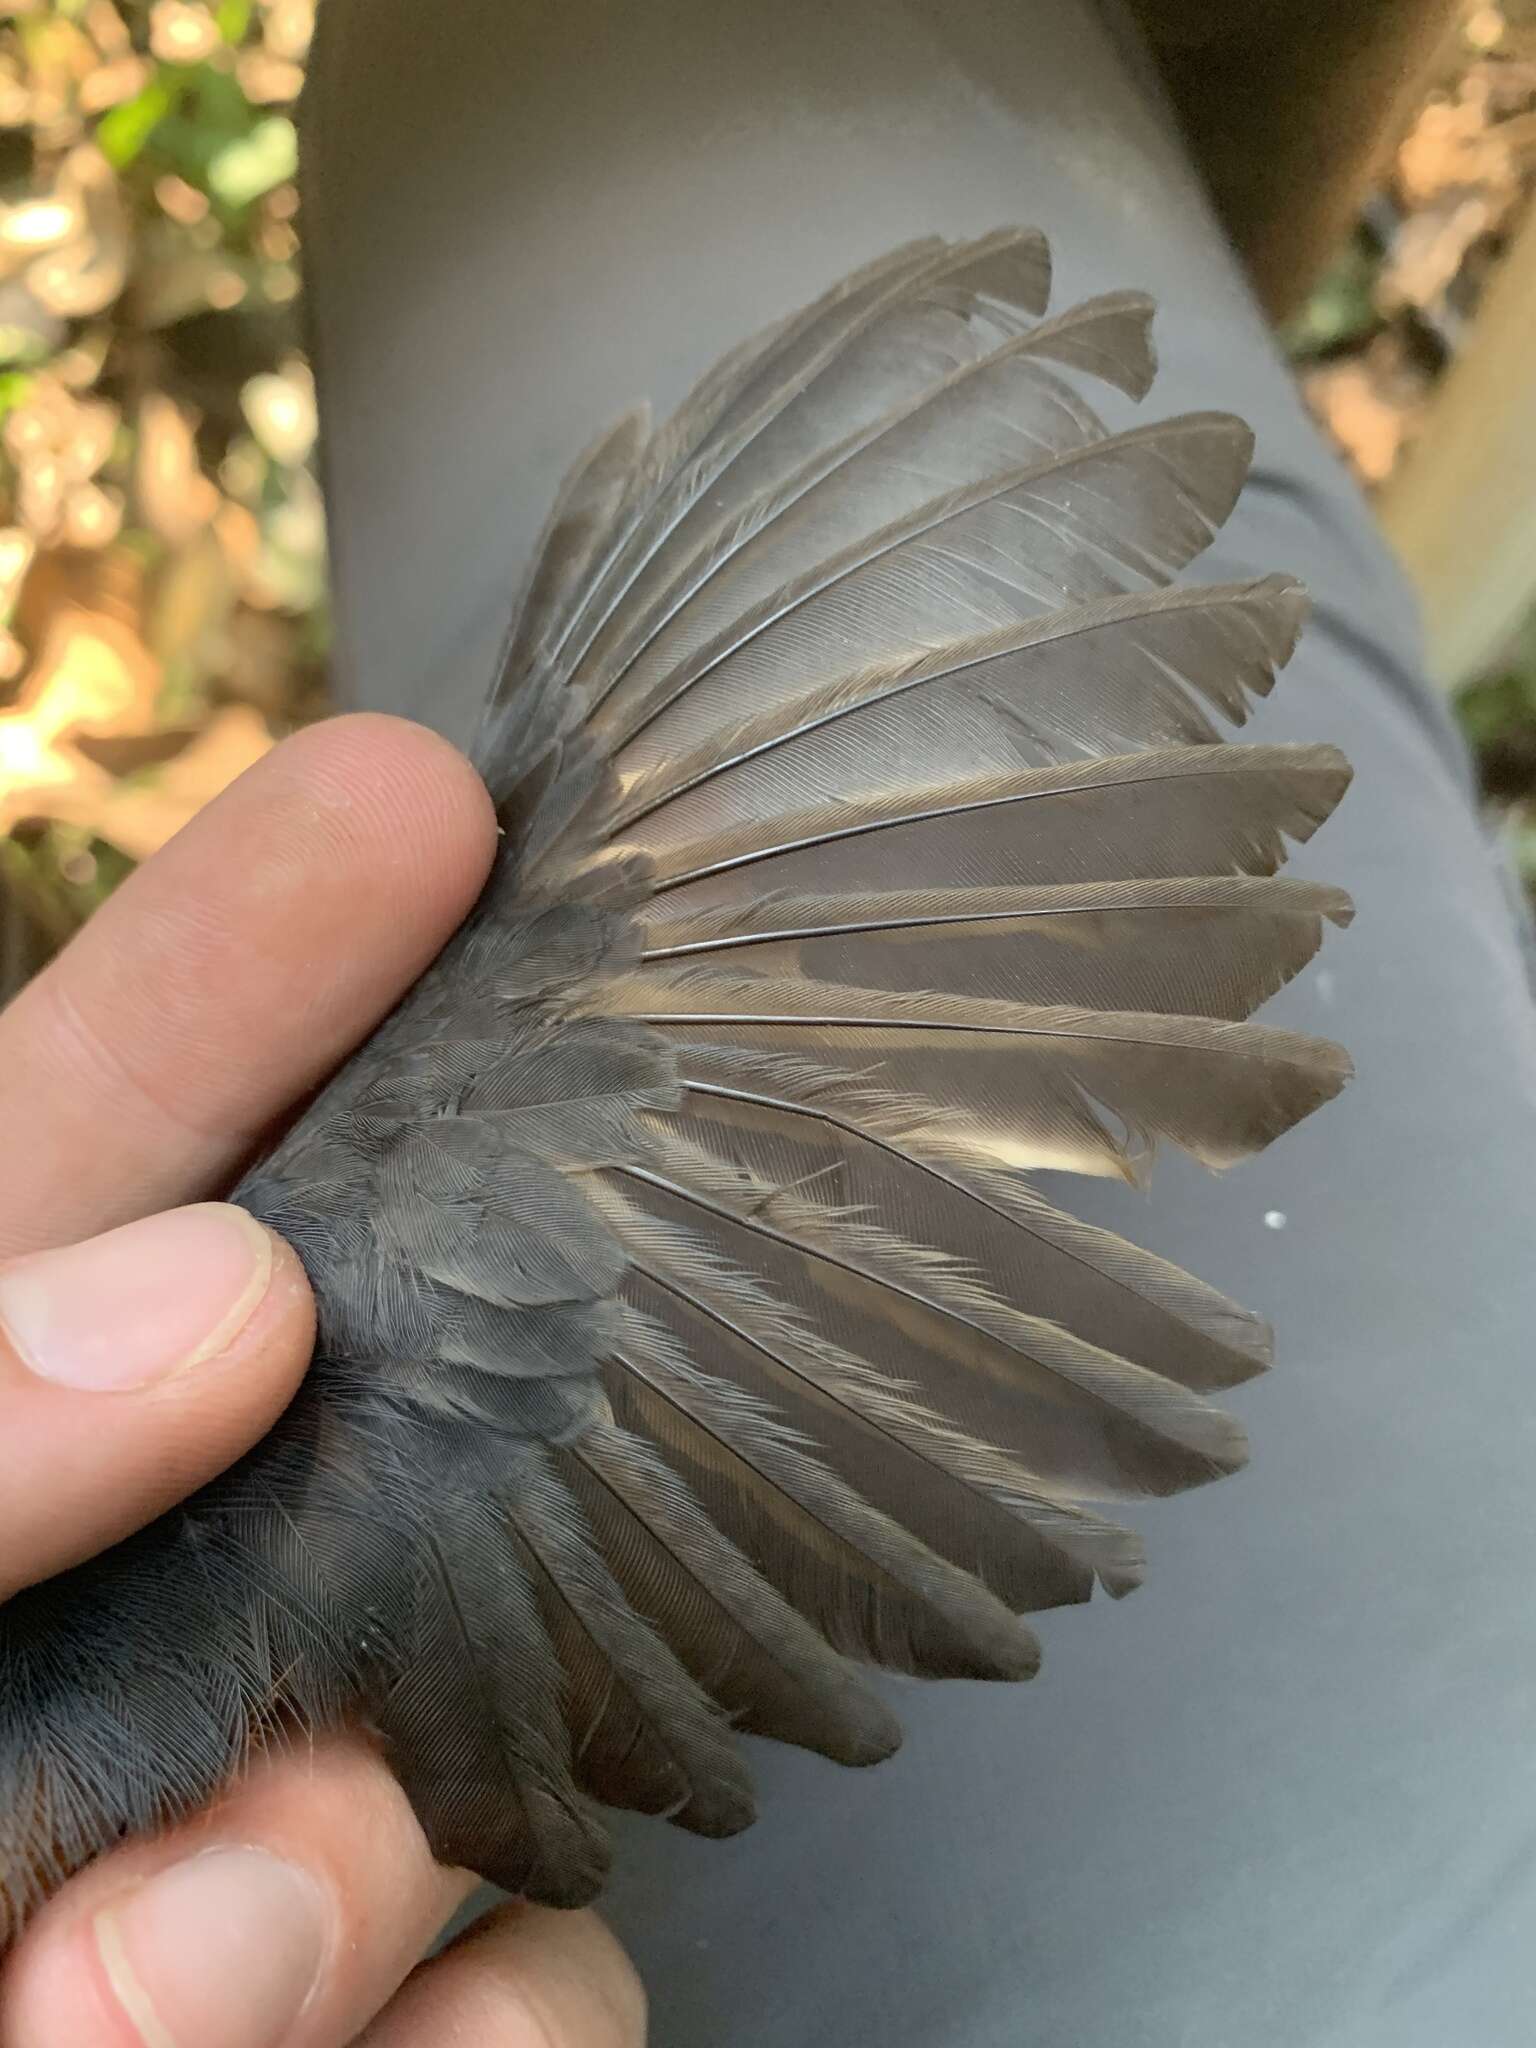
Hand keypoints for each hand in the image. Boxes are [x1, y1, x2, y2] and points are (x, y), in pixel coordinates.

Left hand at [0, 715, 644, 2047]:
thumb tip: (212, 1307)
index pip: (99, 1144)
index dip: (259, 961)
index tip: (421, 797)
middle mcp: (119, 1639)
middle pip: (358, 1411)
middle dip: (399, 1403)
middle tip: (283, 1450)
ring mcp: (248, 1853)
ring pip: (471, 1725)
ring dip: (370, 1838)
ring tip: (170, 1972)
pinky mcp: (365, 2043)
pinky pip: (536, 2000)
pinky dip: (495, 2035)